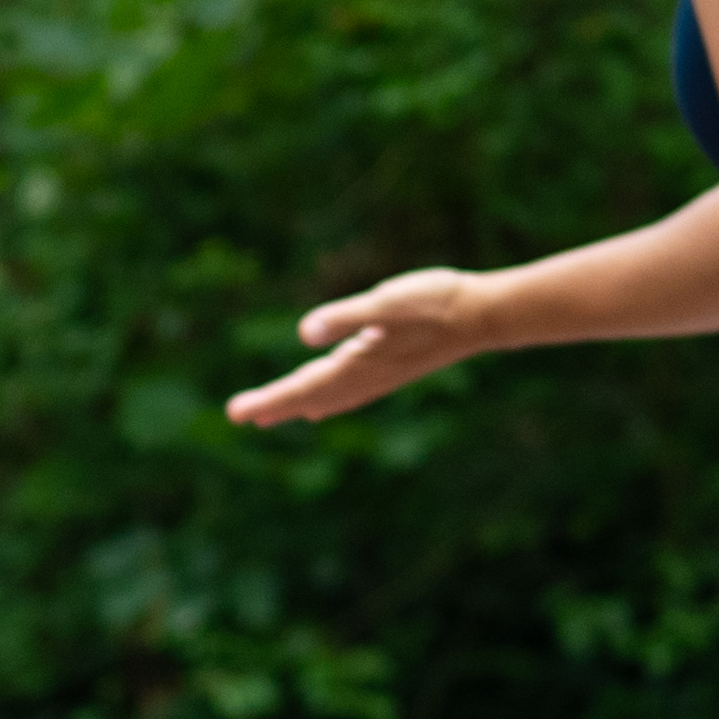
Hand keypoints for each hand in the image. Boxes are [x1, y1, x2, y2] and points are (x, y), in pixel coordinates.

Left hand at [224, 265, 494, 427]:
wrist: (483, 314)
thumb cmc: (435, 303)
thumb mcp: (386, 303)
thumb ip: (346, 317)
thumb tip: (305, 333)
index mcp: (357, 363)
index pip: (302, 389)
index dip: (268, 401)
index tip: (235, 414)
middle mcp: (366, 376)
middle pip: (310, 397)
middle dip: (274, 406)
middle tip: (238, 415)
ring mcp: (381, 374)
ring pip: (329, 397)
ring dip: (298, 404)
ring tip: (270, 415)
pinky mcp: (393, 365)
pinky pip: (349, 391)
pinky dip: (328, 399)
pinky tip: (326, 402)